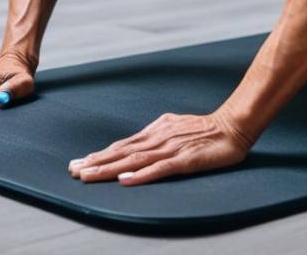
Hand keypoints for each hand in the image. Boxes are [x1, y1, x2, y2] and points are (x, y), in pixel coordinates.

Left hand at [68, 111, 253, 185]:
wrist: (234, 125)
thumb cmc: (206, 129)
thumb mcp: (175, 128)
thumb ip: (155, 137)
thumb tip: (134, 146)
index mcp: (156, 131)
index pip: (122, 145)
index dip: (100, 155)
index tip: (79, 163)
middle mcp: (158, 138)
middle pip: (122, 152)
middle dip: (95, 162)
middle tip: (73, 170)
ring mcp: (170, 148)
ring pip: (134, 160)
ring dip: (109, 169)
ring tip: (88, 175)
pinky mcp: (185, 160)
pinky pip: (160, 169)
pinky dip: (141, 175)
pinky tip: (125, 181)